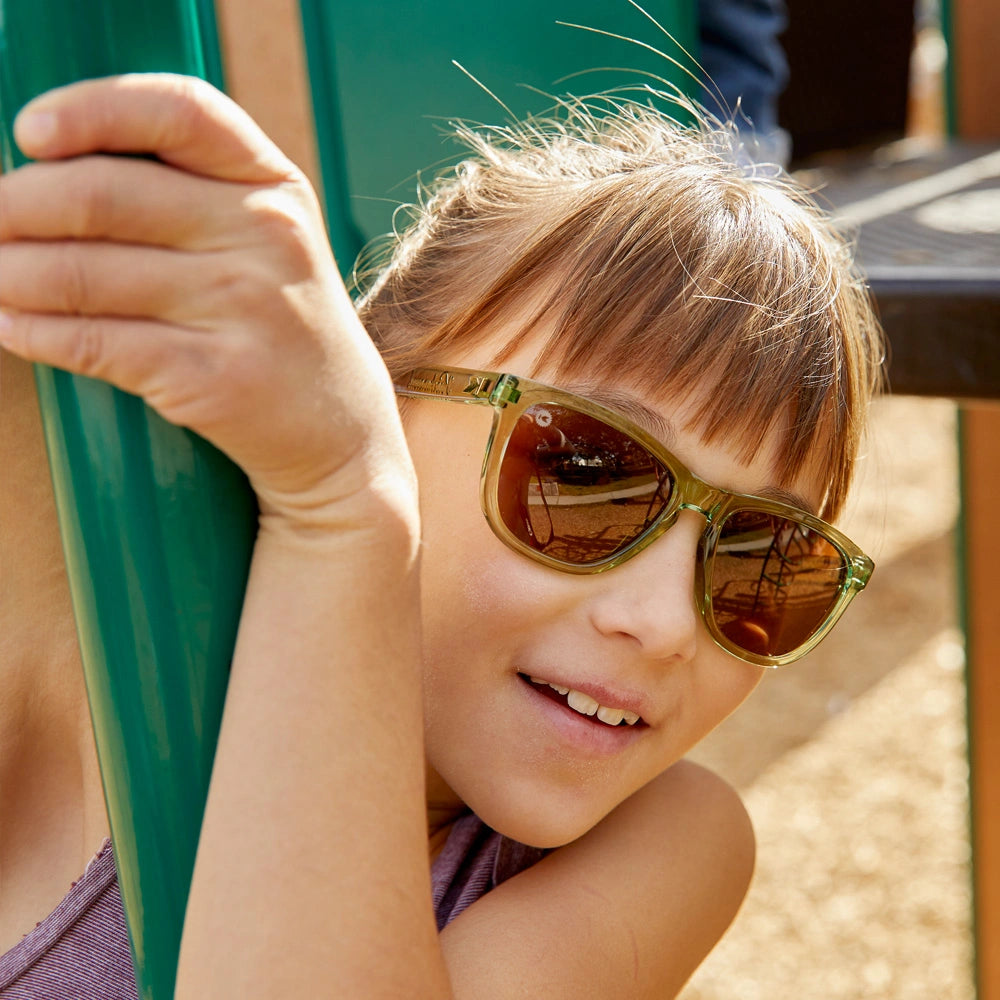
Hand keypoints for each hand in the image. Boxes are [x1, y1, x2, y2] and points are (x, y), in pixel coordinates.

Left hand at [0, 74, 414, 530]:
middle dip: (16, 206)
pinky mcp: (216, 377)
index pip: (178, 113)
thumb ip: (190, 193)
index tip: (31, 134)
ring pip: (84, 274)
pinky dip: (33, 332)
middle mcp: (265, 238)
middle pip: (104, 195)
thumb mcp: (267, 240)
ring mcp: (245, 309)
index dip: (92, 110)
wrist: (340, 430)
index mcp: (274, 187)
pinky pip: (95, 343)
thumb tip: (46, 173)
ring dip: (9, 275)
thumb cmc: (282, 325)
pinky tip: (10, 325)